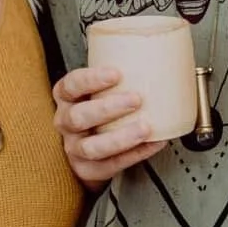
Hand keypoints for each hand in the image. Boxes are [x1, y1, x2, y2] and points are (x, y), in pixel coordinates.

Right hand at [52, 66, 165, 184]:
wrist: (88, 150)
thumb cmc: (98, 111)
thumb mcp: (100, 90)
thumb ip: (119, 78)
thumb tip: (161, 57)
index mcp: (67, 98)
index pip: (71, 85)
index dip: (91, 79)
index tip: (116, 74)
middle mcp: (66, 123)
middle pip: (79, 117)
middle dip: (108, 108)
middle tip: (136, 99)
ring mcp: (74, 148)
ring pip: (91, 147)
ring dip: (120, 137)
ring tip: (145, 127)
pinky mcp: (87, 170)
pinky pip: (110, 165)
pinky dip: (135, 155)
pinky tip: (153, 143)